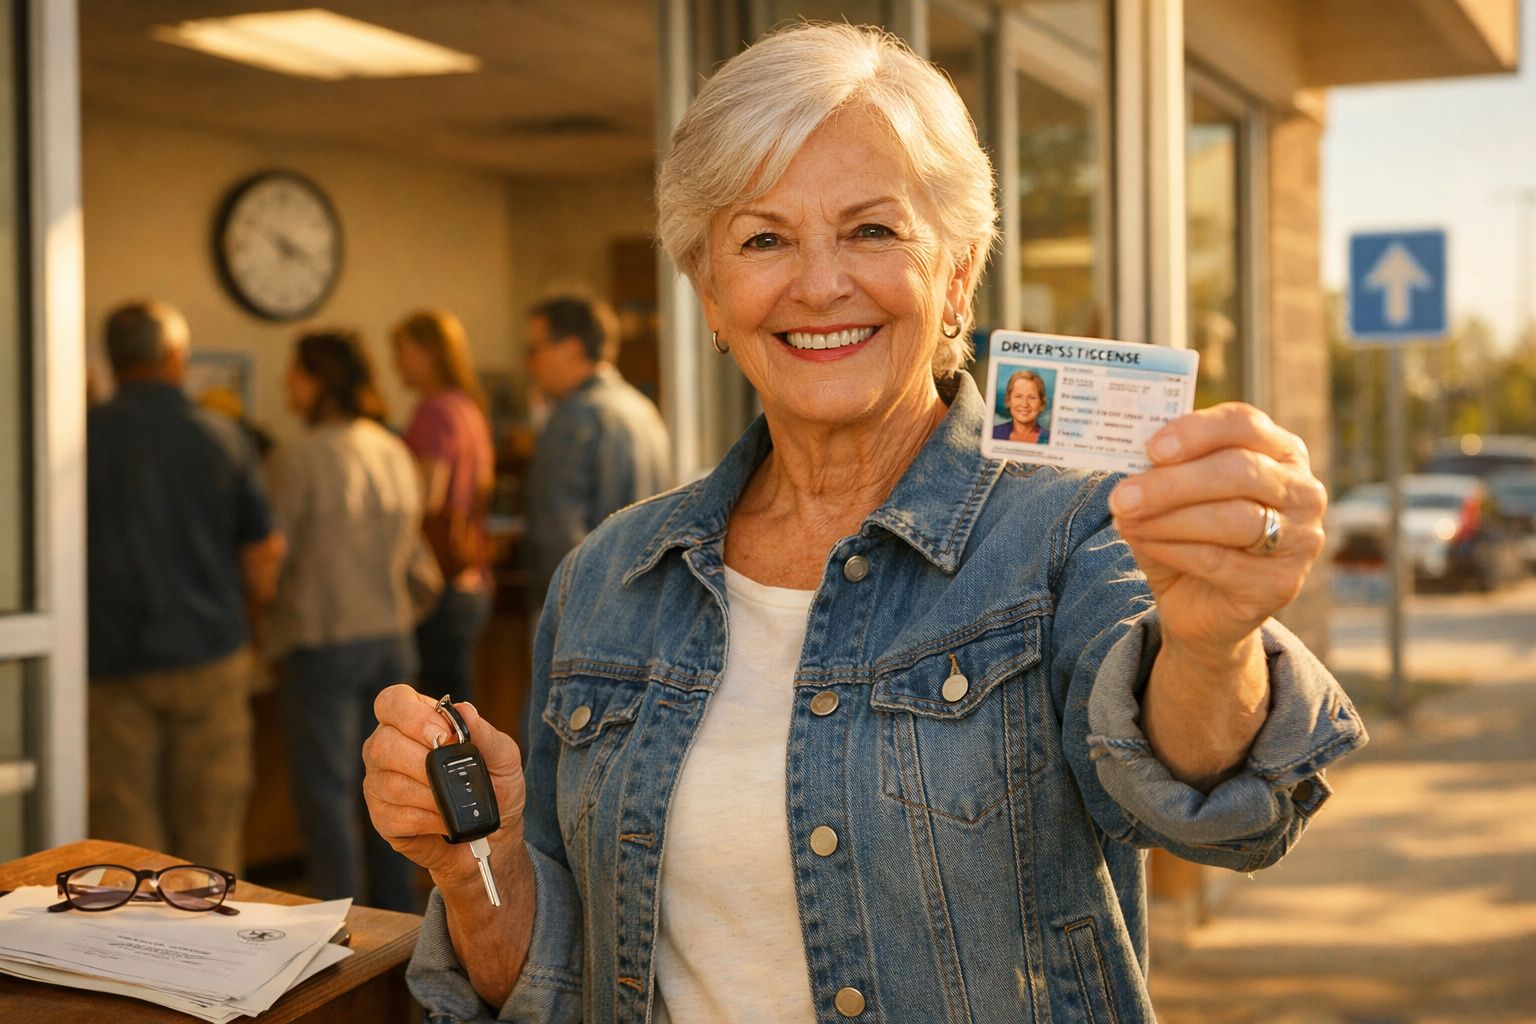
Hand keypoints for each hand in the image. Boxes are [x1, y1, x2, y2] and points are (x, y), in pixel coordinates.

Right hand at [362, 685, 526, 887]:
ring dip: (432, 795)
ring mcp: (379, 783)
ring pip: (391, 783)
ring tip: (454, 801)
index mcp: (413, 721)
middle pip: (383, 744)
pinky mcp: (382, 817)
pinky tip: (444, 821)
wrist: (494, 838)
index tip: (442, 735)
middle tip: (452, 774)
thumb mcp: (503, 757)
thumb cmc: (495, 789)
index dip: (412, 716)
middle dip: (423, 762)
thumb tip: (464, 710)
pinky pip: (396, 816)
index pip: (392, 702)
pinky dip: (429, 820)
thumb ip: (484, 733)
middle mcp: (387, 748)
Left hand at [1109, 402, 1326, 654]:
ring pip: (1232, 518)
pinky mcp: (1280, 582)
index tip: (1151, 448)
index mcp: (1278, 450)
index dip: (1197, 432)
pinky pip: (1220, 560)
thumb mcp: (1174, 495)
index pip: (1245, 424)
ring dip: (1168, 518)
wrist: (1201, 606)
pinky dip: (1172, 549)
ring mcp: (1300, 538)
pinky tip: (1143, 543)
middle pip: (1239, 471)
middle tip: (1122, 496)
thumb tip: (1132, 459)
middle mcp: (1301, 490)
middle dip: (1172, 483)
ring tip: (1125, 520)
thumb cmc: (1188, 535)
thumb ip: (1162, 471)